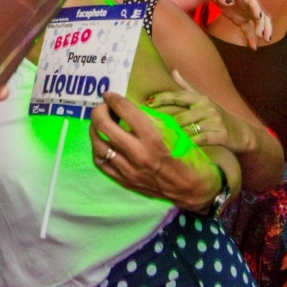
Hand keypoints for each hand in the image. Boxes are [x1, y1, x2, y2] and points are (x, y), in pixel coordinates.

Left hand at [89, 92, 219, 211]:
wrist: (193, 190)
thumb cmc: (188, 157)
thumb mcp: (175, 132)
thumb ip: (151, 119)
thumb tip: (129, 107)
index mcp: (153, 138)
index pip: (125, 110)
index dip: (113, 99)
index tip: (110, 95)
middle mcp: (138, 153)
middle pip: (104, 125)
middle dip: (99, 110)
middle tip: (102, 107)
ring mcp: (128, 169)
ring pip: (98, 144)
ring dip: (94, 129)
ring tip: (98, 123)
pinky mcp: (124, 181)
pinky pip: (100, 163)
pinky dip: (97, 149)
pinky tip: (102, 142)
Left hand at [147, 70, 245, 152]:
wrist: (242, 133)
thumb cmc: (217, 116)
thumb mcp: (203, 100)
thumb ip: (187, 88)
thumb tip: (174, 71)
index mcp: (200, 98)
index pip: (177, 96)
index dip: (161, 99)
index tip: (147, 103)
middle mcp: (207, 108)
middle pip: (179, 117)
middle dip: (163, 123)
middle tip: (147, 128)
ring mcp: (215, 122)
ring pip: (187, 130)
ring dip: (174, 136)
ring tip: (159, 141)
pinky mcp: (221, 135)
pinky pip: (199, 141)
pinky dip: (188, 145)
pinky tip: (178, 149)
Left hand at [201, 0, 271, 48]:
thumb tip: (229, 3)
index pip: (252, 2)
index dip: (256, 9)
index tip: (259, 17)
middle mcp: (249, 4)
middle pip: (261, 14)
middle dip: (263, 24)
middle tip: (261, 34)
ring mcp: (247, 12)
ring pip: (259, 22)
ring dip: (264, 31)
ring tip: (266, 40)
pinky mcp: (242, 19)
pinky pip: (249, 29)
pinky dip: (251, 37)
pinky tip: (253, 47)